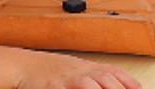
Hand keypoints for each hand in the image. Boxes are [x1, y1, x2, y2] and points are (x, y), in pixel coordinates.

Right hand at [20, 54, 140, 88]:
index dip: (128, 81)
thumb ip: (98, 76)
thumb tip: (122, 84)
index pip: (113, 72)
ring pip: (87, 85)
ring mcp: (67, 79)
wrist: (26, 66)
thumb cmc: (55, 71)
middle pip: (104, 78)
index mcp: (88, 67)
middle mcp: (80, 72)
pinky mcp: (53, 87)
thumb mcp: (79, 70)